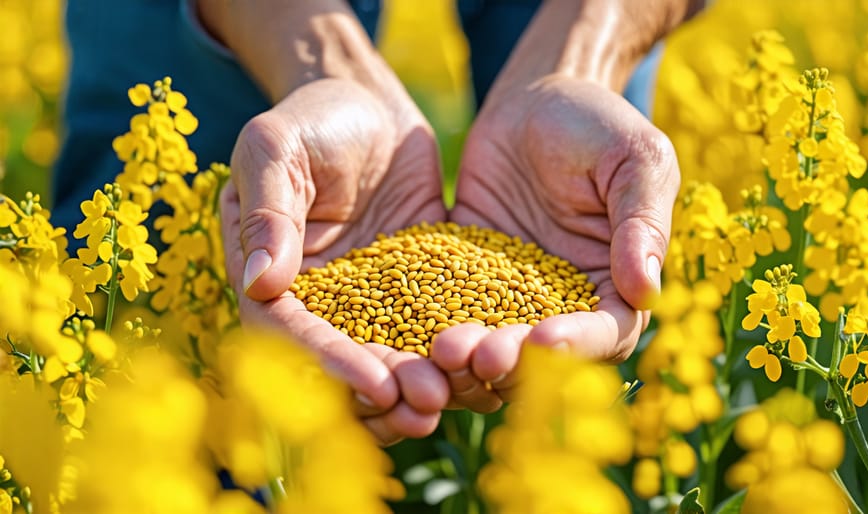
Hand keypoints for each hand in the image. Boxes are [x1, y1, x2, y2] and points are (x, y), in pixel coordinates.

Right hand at [221, 78, 449, 444]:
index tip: (376, 383)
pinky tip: (484, 371)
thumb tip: (259, 284)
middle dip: (381, 391)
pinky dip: (451, 355)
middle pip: (342, 363)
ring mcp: (369, 300)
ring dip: (416, 385)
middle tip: (426, 407)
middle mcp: (319, 301)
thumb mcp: (277, 149)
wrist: (368, 105)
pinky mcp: (416, 289)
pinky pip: (430, 329)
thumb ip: (268, 213)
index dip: (329, 363)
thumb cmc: (311, 119)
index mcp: (272, 277)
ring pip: (387, 358)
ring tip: (453, 400)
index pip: (292, 334)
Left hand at [432, 75, 679, 411]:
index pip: (606, 333)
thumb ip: (641, 221)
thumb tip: (646, 291)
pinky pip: (446, 309)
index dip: (577, 345)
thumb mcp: (635, 159)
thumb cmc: (599, 124)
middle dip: (511, 363)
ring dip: (467, 358)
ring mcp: (509, 295)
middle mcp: (563, 304)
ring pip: (489, 344)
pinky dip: (429, 327)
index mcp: (615, 285)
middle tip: (477, 357)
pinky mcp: (463, 277)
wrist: (535, 99)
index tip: (543, 341)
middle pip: (540, 355)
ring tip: (440, 350)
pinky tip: (407, 331)